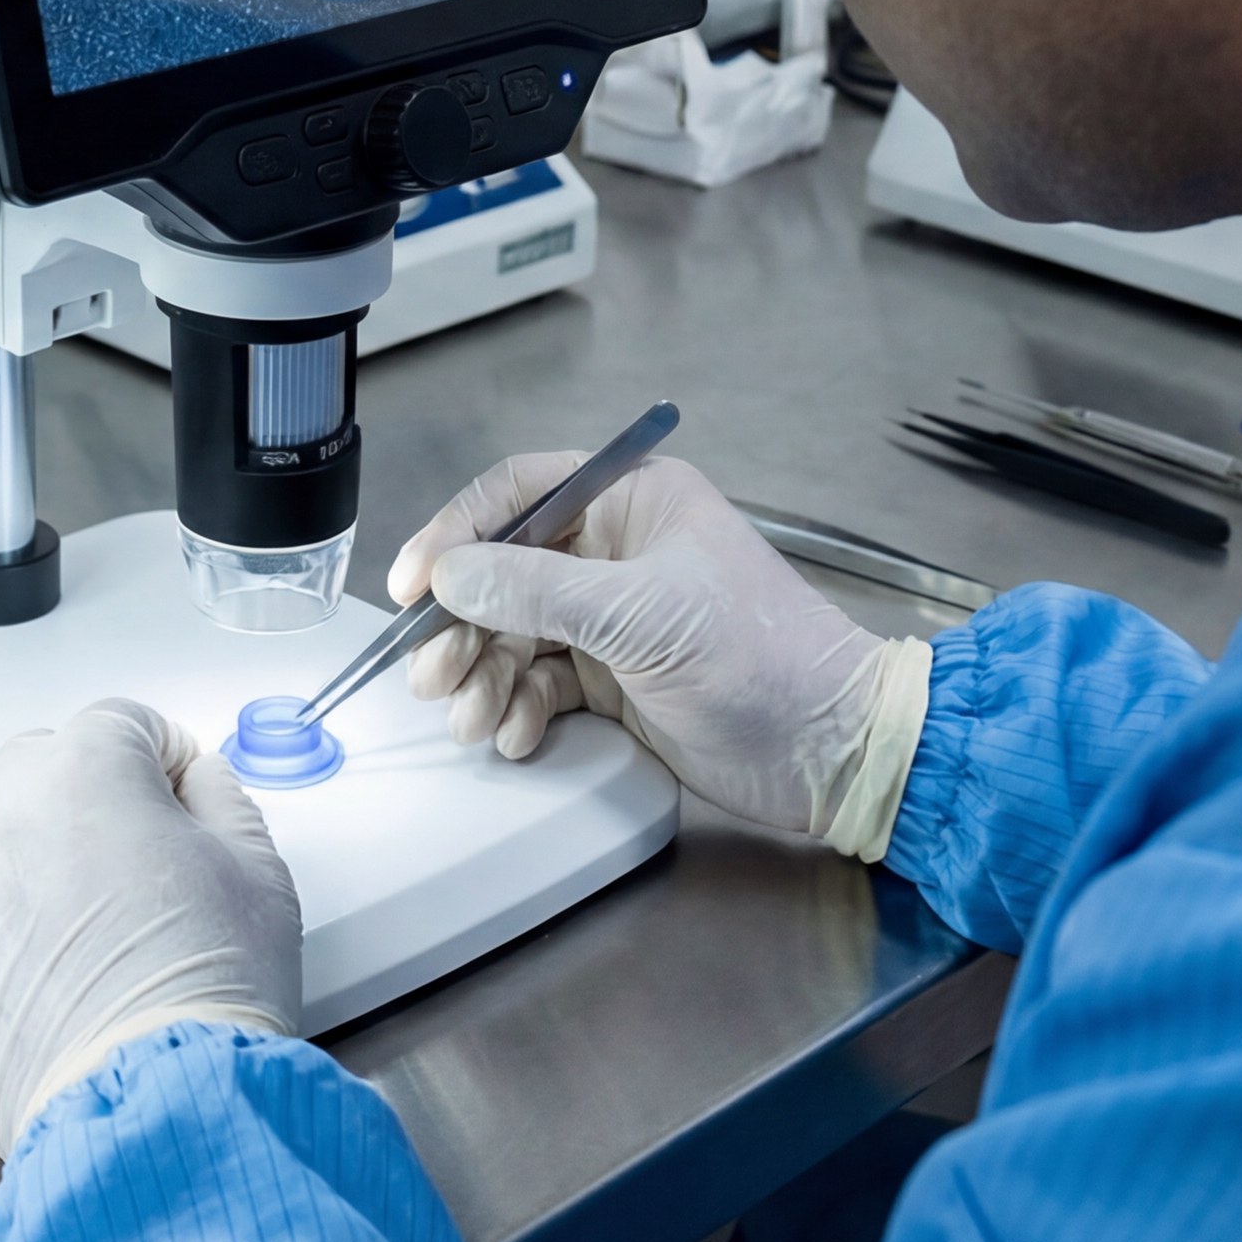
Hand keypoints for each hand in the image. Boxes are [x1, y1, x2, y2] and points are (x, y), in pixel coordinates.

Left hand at [0, 699, 301, 1152]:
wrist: (153, 1101)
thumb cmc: (207, 992)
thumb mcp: (259, 871)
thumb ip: (222, 799)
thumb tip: (195, 781)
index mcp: (88, 769)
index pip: (120, 723)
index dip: (160, 759)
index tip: (175, 794)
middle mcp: (3, 809)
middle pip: (38, 766)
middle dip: (85, 798)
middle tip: (129, 863)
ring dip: (7, 847)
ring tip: (57, 908)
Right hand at [393, 452, 933, 855]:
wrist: (829, 748)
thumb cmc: (758, 656)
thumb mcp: (641, 614)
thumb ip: (536, 590)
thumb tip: (450, 574)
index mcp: (632, 501)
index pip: (519, 493)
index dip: (457, 533)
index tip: (412, 585)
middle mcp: (616, 552)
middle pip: (504, 573)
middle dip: (464, 625)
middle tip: (435, 673)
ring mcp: (614, 619)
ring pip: (514, 634)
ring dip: (482, 675)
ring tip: (471, 717)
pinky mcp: (616, 680)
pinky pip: (540, 684)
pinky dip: (518, 709)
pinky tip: (516, 734)